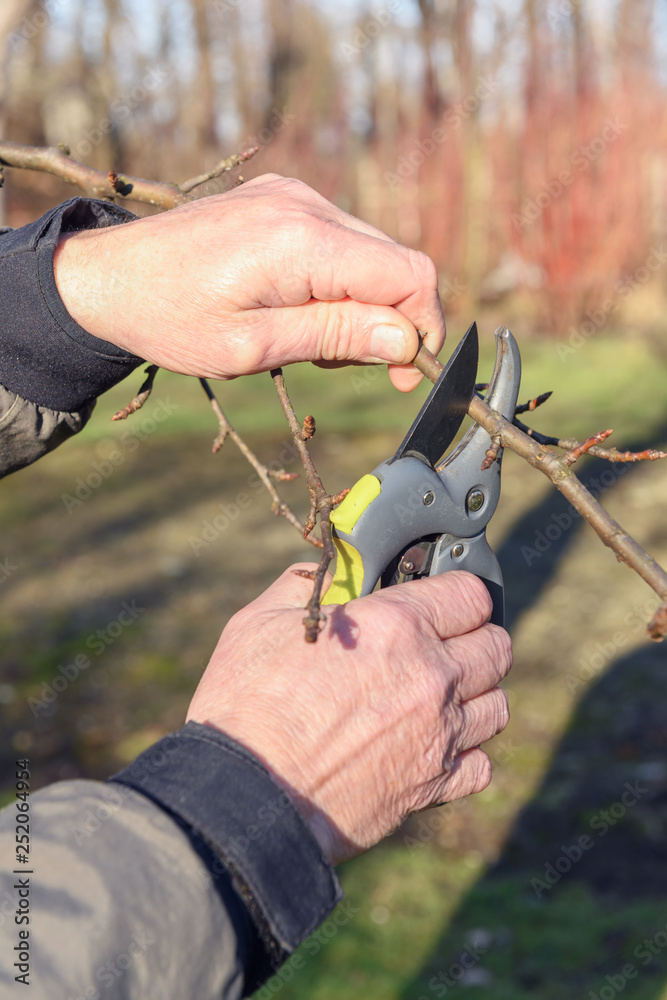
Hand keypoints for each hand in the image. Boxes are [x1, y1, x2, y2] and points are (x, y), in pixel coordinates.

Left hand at [53, 174, 444, 391]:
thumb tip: (405, 340)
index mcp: (300, 240)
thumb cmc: (169, 318)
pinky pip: (341, 240)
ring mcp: (294, 195)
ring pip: (372, 253)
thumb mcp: (252, 347)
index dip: (421, 327)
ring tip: (311, 339)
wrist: (109, 277)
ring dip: (362, 303)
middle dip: (389, 321)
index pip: (408, 275)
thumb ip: (334, 337)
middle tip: (345, 364)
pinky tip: (300, 308)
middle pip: (396, 263)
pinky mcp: (283, 199)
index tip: (402, 374)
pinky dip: (339, 281)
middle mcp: (305, 205)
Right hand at [186, 566, 511, 865]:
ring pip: (497, 706)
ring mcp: (437, 734)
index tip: (445, 600)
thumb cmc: (245, 705)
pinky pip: (481, 766)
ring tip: (441, 697)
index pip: (471, 594)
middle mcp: (431, 676)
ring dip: (475, 696)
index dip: (459, 592)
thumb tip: (324, 572)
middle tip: (445, 646)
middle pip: (498, 647)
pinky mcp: (431, 787)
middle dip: (475, 640)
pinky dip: (465, 756)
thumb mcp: (260, 622)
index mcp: (396, 626)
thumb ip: (303, 586)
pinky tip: (434, 747)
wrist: (243, 797)